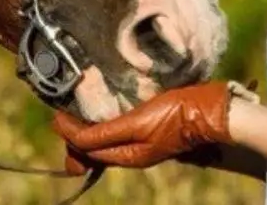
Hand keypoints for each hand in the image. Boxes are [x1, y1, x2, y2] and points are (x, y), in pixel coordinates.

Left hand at [52, 81, 233, 170]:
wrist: (211, 111)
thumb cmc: (176, 114)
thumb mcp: (137, 123)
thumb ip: (106, 134)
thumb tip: (74, 140)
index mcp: (128, 155)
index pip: (87, 147)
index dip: (68, 132)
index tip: (55, 114)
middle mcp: (133, 153)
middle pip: (95, 149)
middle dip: (74, 136)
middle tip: (60, 116)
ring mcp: (143, 142)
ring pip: (106, 141)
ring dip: (88, 129)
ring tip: (75, 114)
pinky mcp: (151, 129)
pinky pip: (119, 132)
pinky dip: (104, 124)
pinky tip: (103, 113)